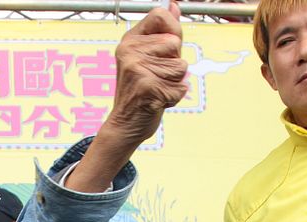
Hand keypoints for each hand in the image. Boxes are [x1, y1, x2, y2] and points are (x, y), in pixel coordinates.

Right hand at [67, 4, 187, 192]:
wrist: (125, 125)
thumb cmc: (140, 91)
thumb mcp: (149, 56)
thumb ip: (164, 32)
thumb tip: (174, 5)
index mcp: (130, 40)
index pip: (161, 15)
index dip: (172, 30)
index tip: (166, 49)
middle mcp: (130, 50)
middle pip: (175, 43)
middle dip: (174, 62)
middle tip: (156, 77)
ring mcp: (136, 68)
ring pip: (181, 66)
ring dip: (175, 82)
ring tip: (157, 88)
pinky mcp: (147, 87)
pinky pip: (180, 87)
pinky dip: (174, 98)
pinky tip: (158, 101)